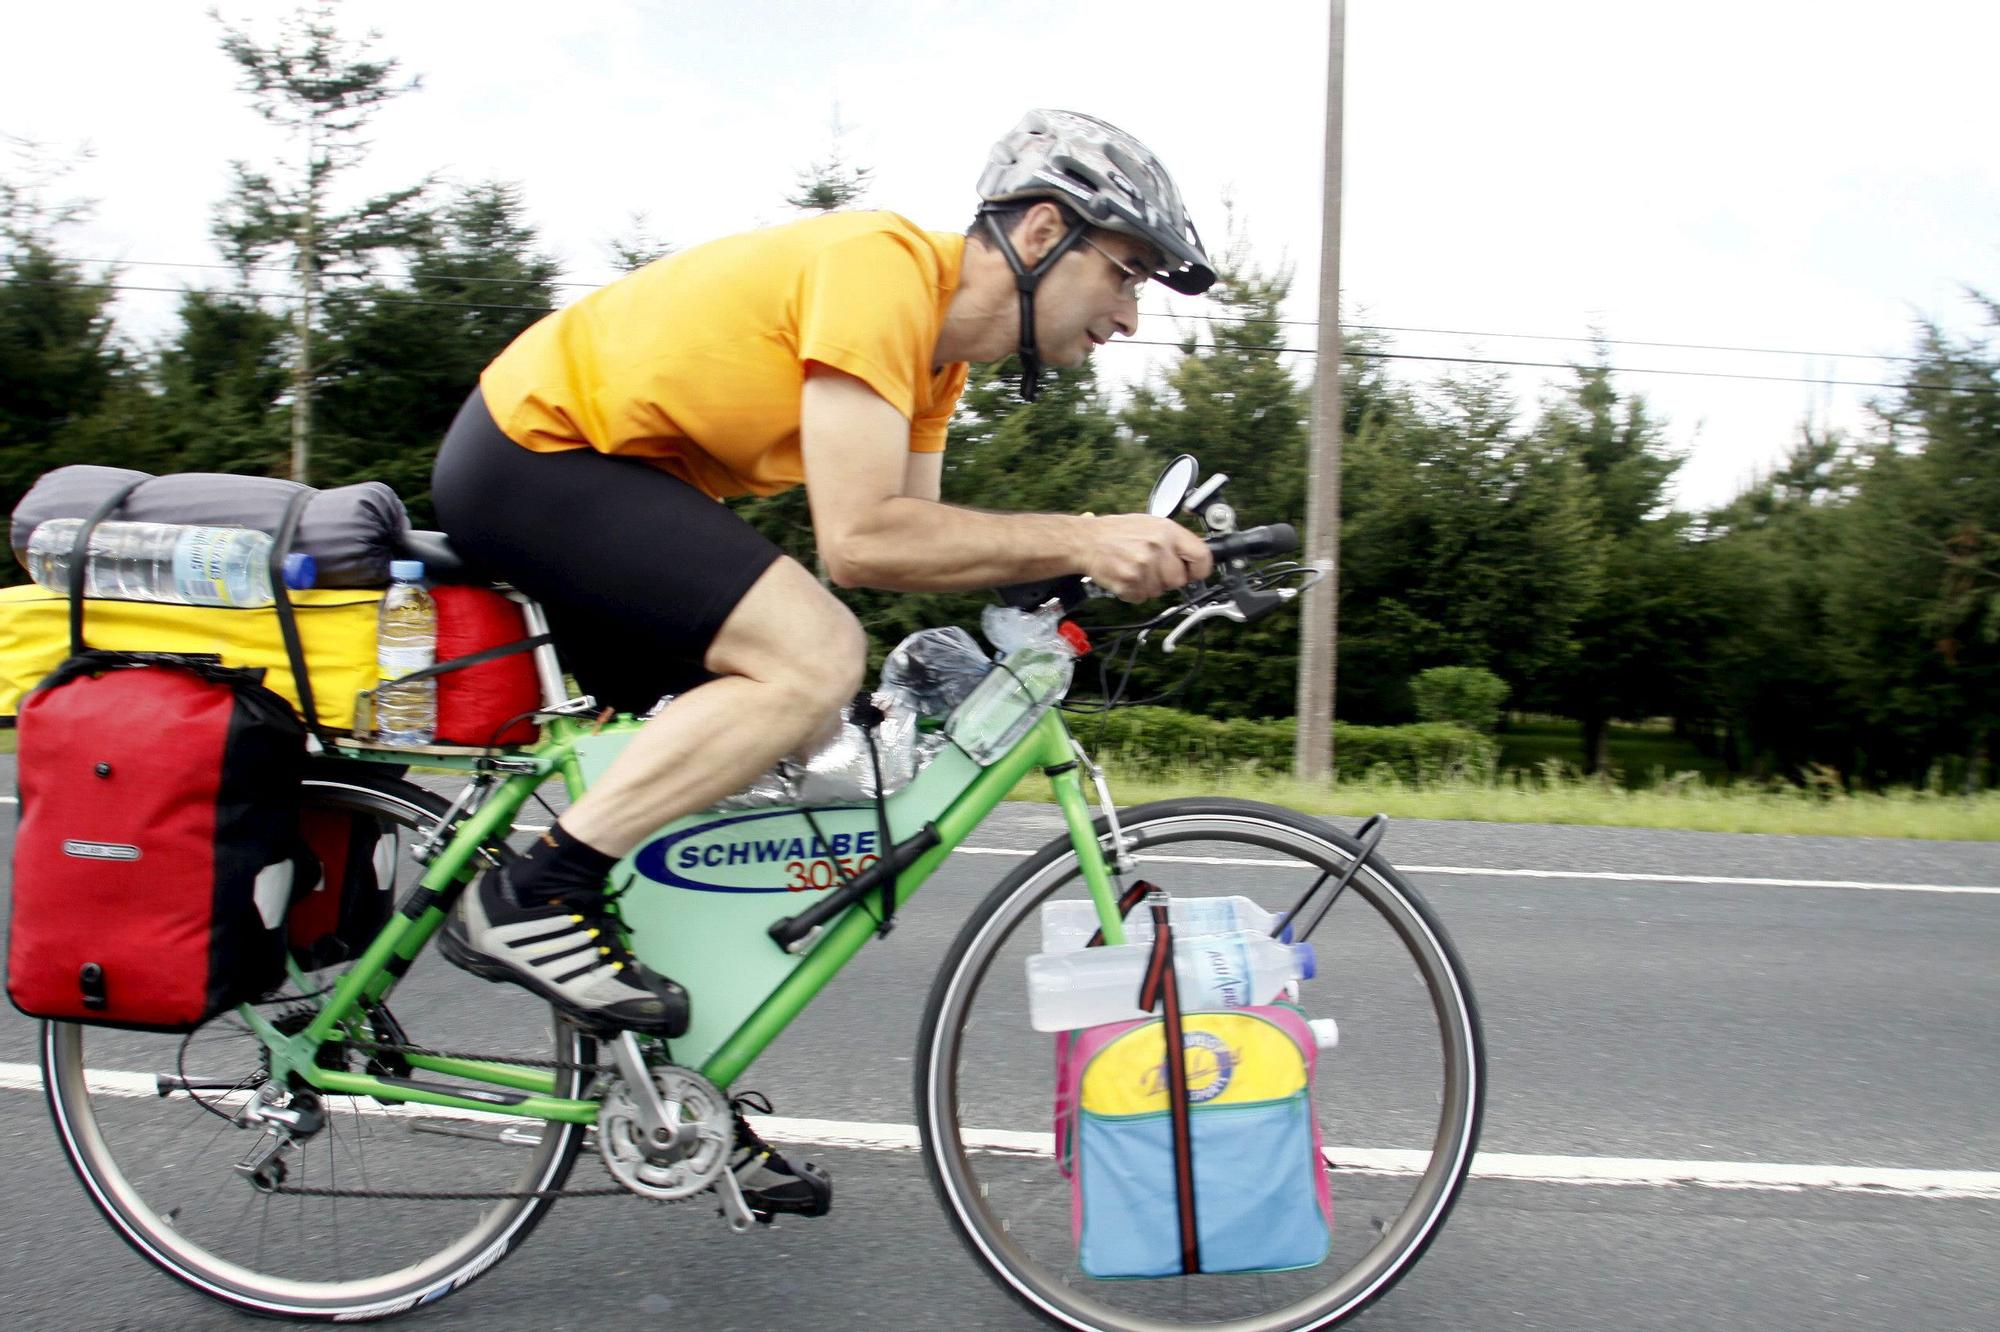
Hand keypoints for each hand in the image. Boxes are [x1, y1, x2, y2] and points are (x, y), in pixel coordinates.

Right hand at [1078, 514, 1213, 601]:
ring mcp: (1143, 567)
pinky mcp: (1130, 583)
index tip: (1193, 573)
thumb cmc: (1117, 532)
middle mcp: (1158, 548)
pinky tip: (1125, 575)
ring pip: (1160, 591)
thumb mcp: (1151, 525)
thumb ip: (1175, 541)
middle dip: (1167, 579)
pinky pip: (1142, 598)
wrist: (1086, 541)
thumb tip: (1194, 558)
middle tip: (1151, 568)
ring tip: (1135, 568)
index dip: (1199, 570)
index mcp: (1167, 531)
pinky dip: (1134, 591)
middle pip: (1179, 580)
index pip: (1202, 557)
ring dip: (1149, 586)